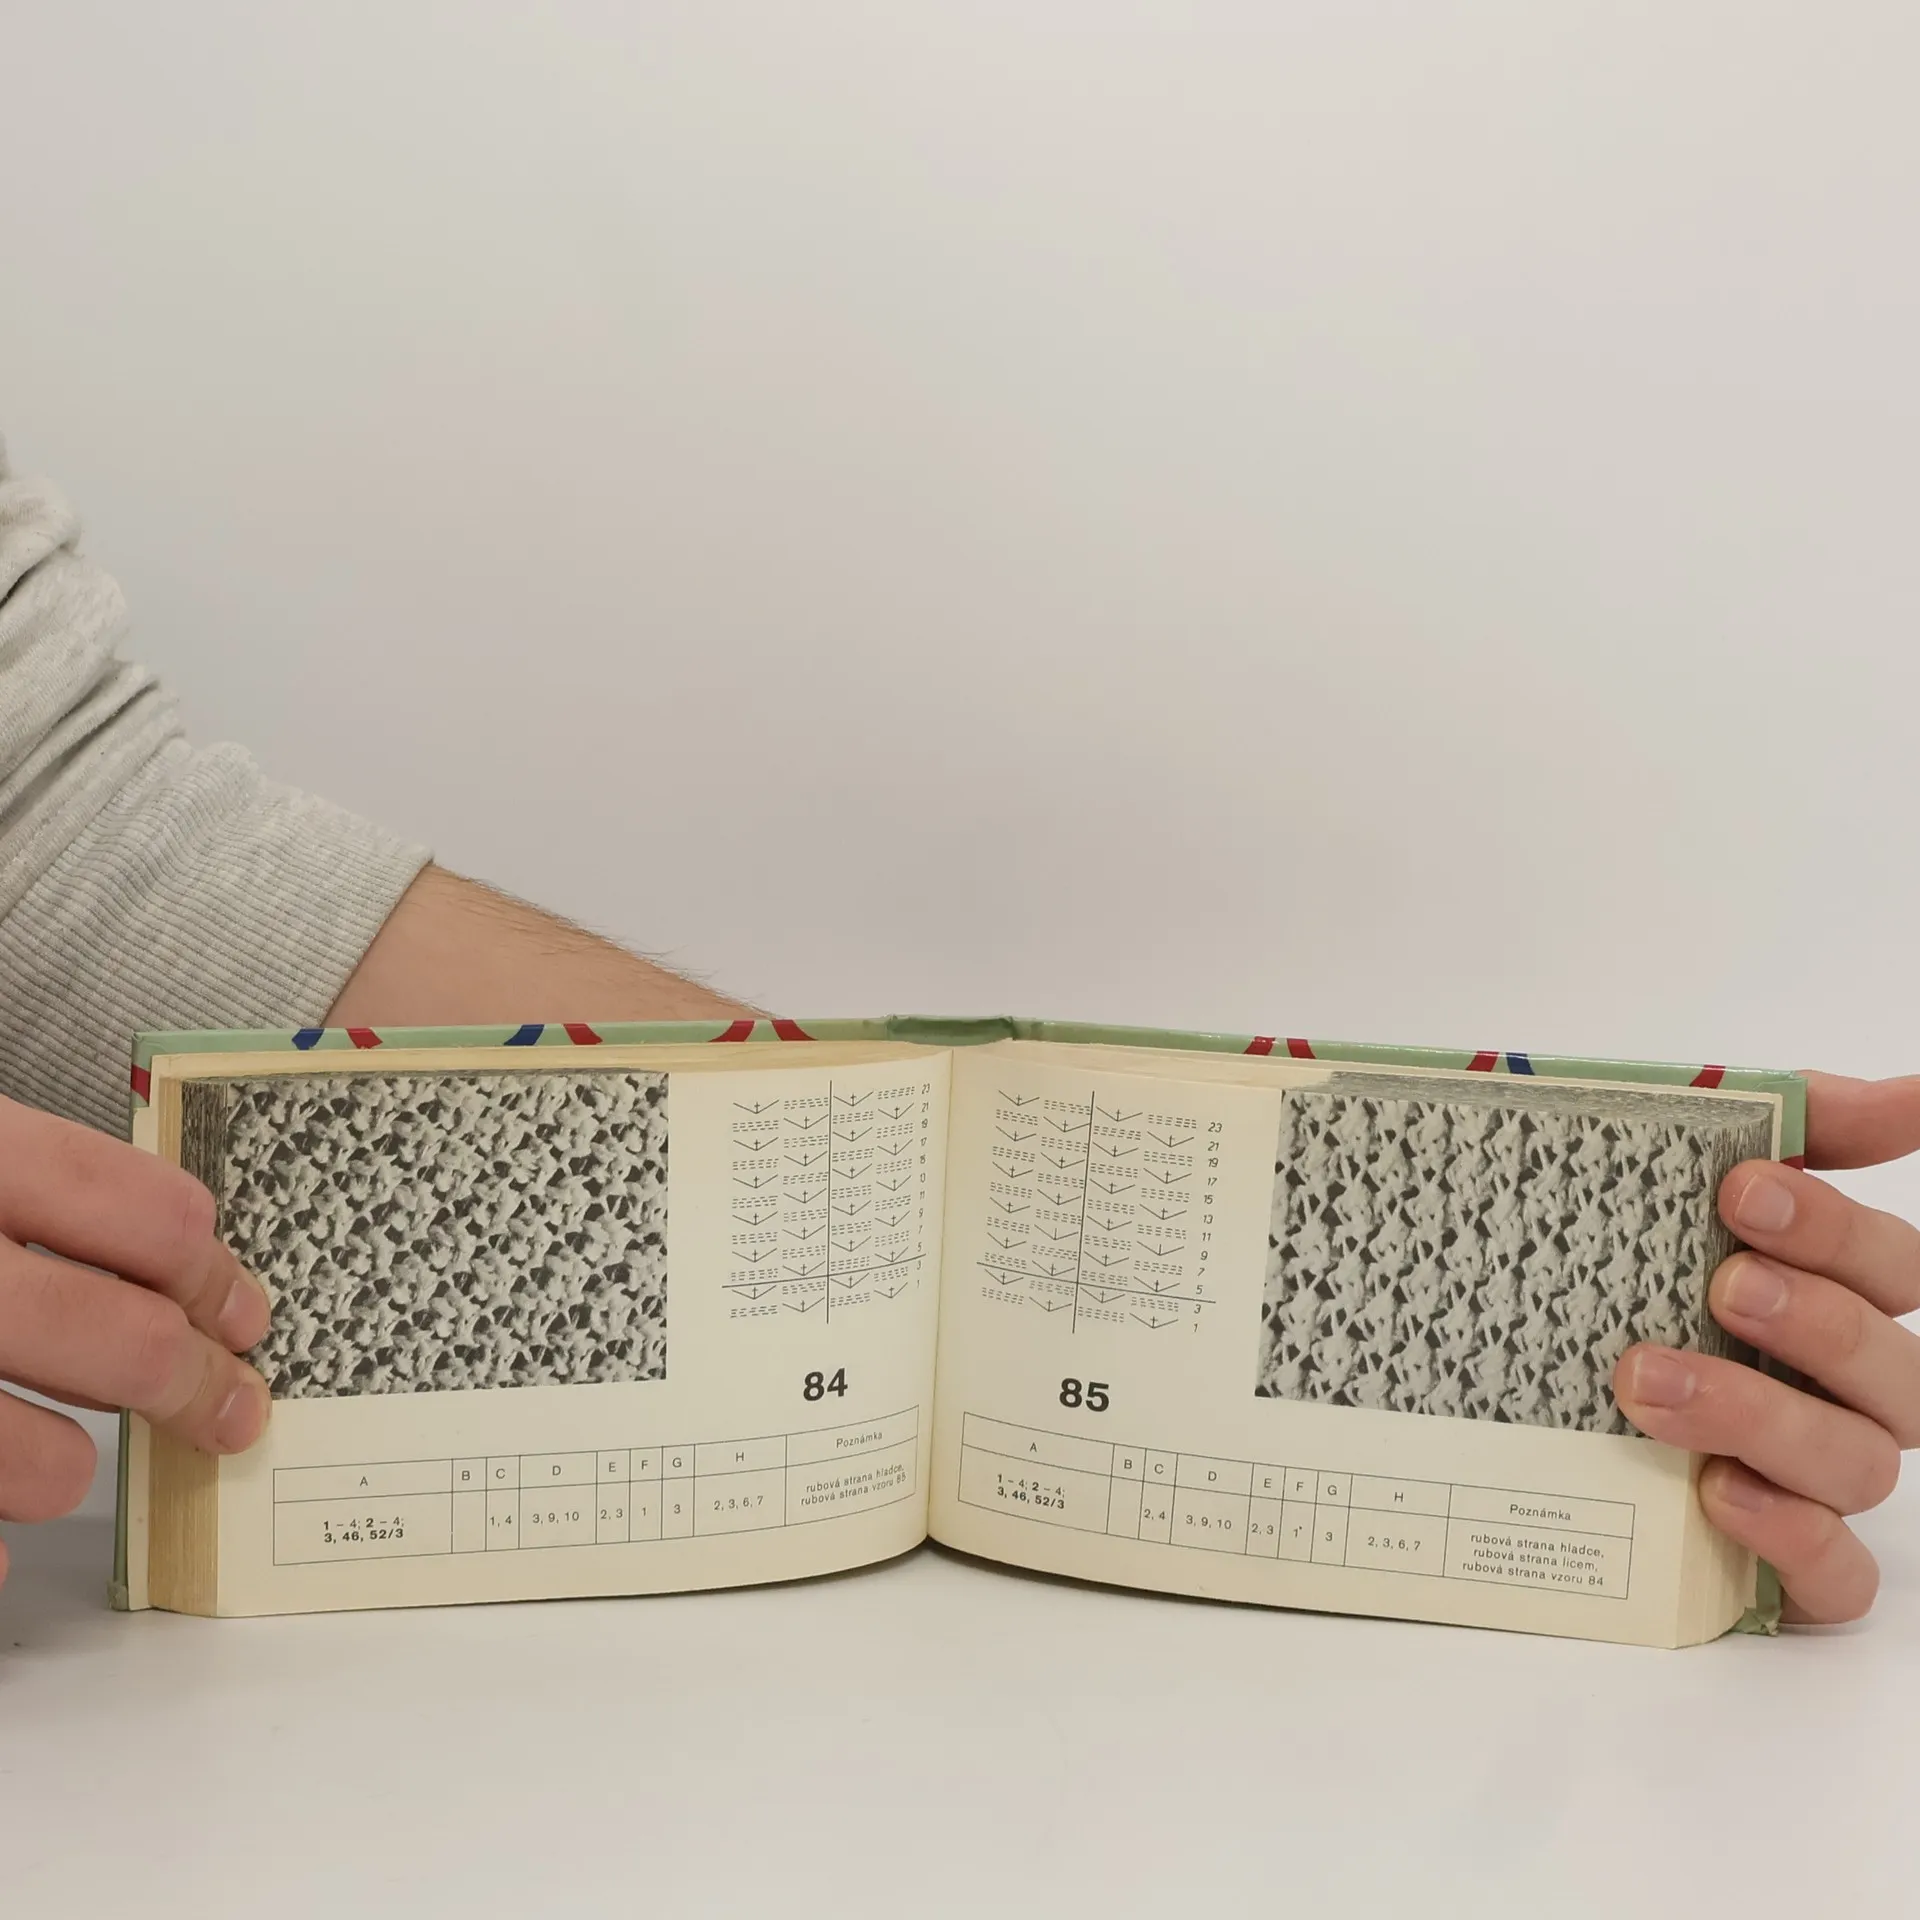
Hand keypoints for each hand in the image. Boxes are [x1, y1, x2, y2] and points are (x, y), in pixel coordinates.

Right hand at [0, 1096, 270, 1592]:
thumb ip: (40, 1187)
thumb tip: (178, 1247)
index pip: (148, 1216)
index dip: (212, 1274)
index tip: (245, 1314)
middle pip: (125, 1341)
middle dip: (190, 1383)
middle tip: (230, 1406)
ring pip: (46, 1465)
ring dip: (64, 1469)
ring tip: (57, 1459)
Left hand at [1614, 1073, 1919, 1623]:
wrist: (1505, 1412)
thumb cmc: (1617, 1282)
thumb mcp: (1667, 1185)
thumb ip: (1789, 1127)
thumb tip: (1909, 1093)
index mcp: (1830, 1298)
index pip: (1889, 1263)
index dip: (1832, 1225)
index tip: (1742, 1187)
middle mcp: (1841, 1392)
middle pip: (1893, 1365)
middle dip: (1815, 1320)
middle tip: (1722, 1284)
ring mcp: (1817, 1481)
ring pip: (1860, 1462)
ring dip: (1764, 1416)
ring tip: (1650, 1380)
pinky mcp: (1786, 1566)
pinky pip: (1837, 1575)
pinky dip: (1792, 1537)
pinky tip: (1719, 1493)